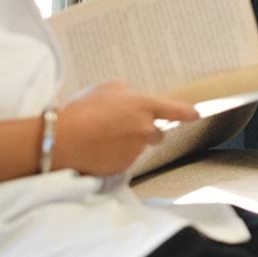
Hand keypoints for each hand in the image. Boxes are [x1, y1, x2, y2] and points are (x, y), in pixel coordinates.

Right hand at [55, 82, 198, 175]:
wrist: (61, 141)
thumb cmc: (81, 111)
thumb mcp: (104, 90)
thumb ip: (125, 91)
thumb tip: (131, 94)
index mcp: (144, 106)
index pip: (176, 111)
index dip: (188, 113)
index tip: (196, 115)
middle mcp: (146, 129)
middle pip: (157, 134)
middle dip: (146, 132)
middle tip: (121, 128)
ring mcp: (136, 150)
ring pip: (140, 148)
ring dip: (128, 145)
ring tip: (103, 139)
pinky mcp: (124, 167)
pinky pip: (126, 161)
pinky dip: (117, 157)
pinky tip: (99, 151)